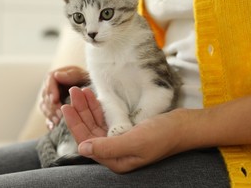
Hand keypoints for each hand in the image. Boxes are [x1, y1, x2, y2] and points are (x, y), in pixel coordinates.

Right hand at [40, 66, 88, 129]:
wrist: (90, 90)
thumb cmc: (87, 80)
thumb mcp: (82, 75)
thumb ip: (71, 75)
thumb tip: (56, 75)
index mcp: (57, 75)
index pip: (49, 80)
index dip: (51, 90)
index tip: (55, 99)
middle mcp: (51, 87)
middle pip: (46, 95)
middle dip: (52, 105)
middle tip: (60, 113)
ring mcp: (50, 99)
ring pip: (44, 106)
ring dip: (50, 114)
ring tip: (57, 121)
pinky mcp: (53, 110)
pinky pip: (47, 116)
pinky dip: (49, 121)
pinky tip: (52, 127)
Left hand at [62, 87, 186, 172]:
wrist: (185, 126)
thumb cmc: (164, 135)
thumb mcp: (135, 141)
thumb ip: (108, 147)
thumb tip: (82, 149)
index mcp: (115, 160)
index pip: (87, 142)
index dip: (75, 124)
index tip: (66, 106)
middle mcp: (115, 152)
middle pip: (90, 131)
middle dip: (80, 111)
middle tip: (74, 91)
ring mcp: (120, 141)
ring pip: (97, 123)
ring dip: (88, 107)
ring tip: (81, 90)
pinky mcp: (126, 131)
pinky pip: (107, 119)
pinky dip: (99, 107)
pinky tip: (94, 96)